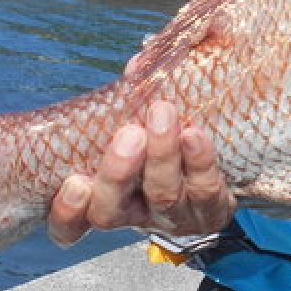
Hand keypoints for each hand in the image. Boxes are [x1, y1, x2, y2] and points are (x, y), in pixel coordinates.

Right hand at [47, 100, 235, 246]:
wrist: (224, 164)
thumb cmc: (171, 140)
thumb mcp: (142, 121)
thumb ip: (134, 96)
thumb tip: (138, 64)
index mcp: (105, 197)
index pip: (69, 226)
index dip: (67, 212)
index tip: (74, 181)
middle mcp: (134, 213)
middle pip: (111, 212)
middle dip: (117, 173)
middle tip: (130, 134)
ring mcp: (174, 217)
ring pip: (162, 197)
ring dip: (162, 156)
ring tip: (163, 114)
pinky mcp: (211, 211)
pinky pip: (205, 194)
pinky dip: (200, 163)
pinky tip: (195, 136)